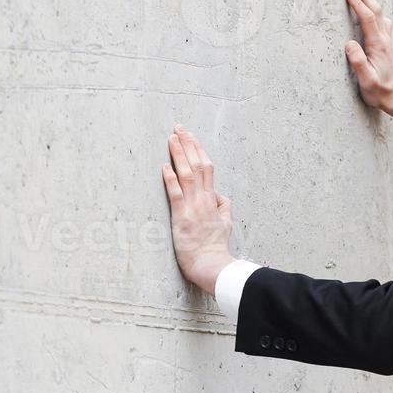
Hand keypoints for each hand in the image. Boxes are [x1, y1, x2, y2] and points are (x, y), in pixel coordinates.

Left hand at [161, 125, 233, 295]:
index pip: (207, 167)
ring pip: (187, 174)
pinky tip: (165, 166)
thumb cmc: (215, 247)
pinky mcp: (182, 218)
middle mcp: (204, 199)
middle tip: (178, 128)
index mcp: (213, 199)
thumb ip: (224, 206)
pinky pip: (176, 194)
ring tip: (171, 138)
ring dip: (179, 155)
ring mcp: (193, 207)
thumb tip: (220, 195)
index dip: (198, 149)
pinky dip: (170, 179)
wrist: (212, 264)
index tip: (190, 136)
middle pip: (198, 165)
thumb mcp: (226, 223)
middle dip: (187, 144)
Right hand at [343, 0, 392, 110]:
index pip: (367, 18)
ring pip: (379, 14)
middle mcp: (383, 39)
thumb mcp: (366, 80)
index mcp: (377, 45)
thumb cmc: (378, 90)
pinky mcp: (385, 44)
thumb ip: (358, 62)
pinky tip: (372, 9)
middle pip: (375, 10)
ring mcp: (386, 41)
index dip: (357, 3)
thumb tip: (350, 44)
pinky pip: (381, 21)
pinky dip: (374, 10)